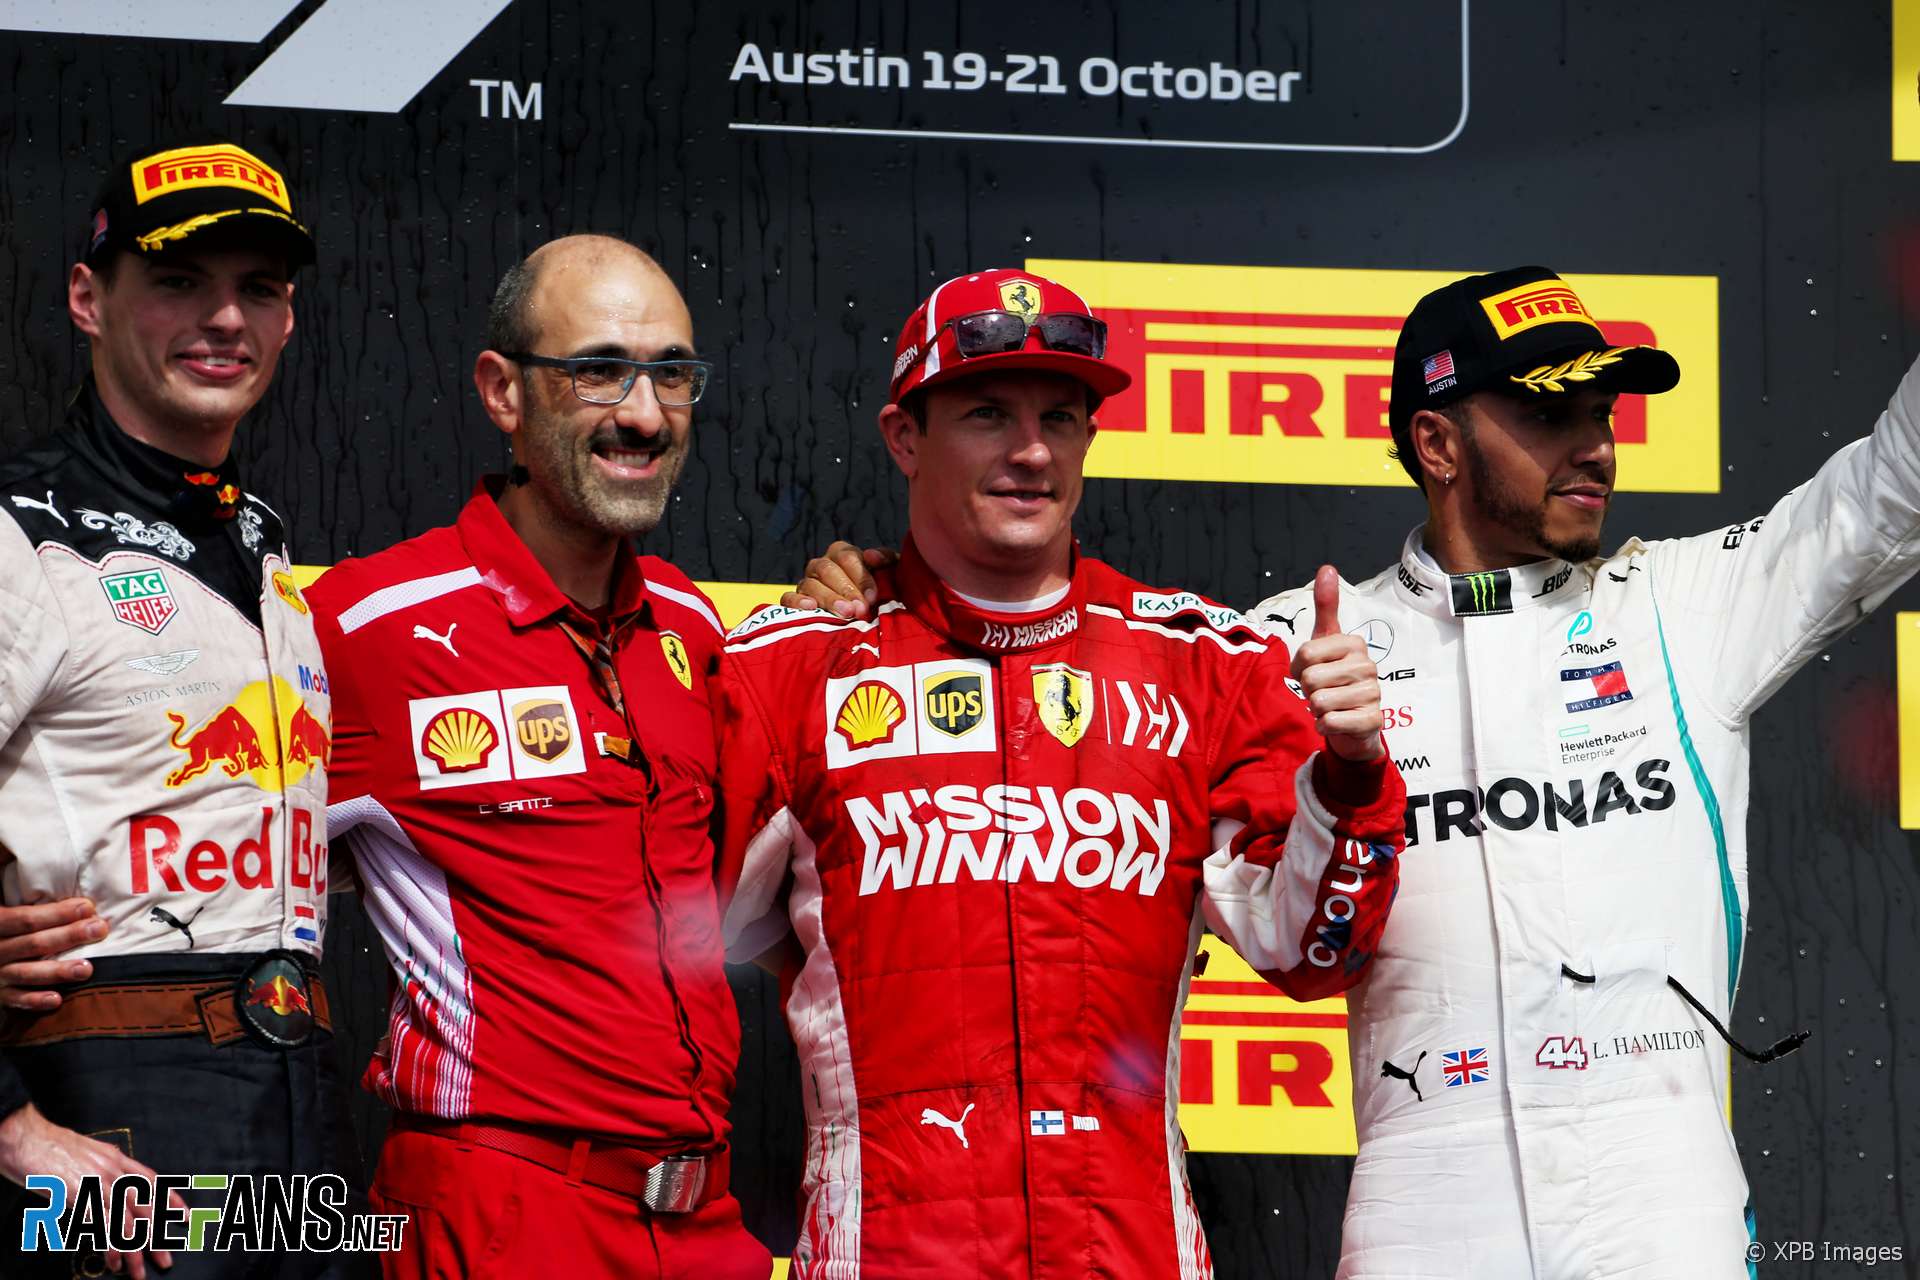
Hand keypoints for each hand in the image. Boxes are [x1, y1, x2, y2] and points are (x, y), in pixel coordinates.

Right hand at [0, 899, 103, 1010]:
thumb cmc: (14, 932)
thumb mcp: (16, 918)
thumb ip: (37, 912)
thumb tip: (84, 905)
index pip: (26, 919)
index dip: (57, 914)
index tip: (88, 908)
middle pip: (34, 944)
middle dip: (69, 936)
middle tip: (99, 930)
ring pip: (27, 973)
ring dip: (58, 971)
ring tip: (86, 969)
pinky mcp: (0, 995)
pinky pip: (16, 999)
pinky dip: (35, 1000)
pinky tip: (57, 999)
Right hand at [0, 1105, 181, 1277]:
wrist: (26, 1137)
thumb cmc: (48, 1147)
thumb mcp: (85, 1155)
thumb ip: (100, 1170)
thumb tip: (107, 1188)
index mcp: (116, 1159)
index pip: (152, 1181)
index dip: (170, 1200)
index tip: (184, 1216)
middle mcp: (114, 1171)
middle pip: (145, 1208)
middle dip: (158, 1236)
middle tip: (166, 1259)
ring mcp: (100, 1184)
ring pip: (128, 1223)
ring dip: (135, 1251)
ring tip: (139, 1272)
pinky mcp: (82, 1196)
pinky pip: (104, 1226)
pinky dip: (112, 1246)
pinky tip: (114, 1262)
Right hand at [780, 542, 896, 619]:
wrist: (868, 617)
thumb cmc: (880, 593)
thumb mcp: (890, 574)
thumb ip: (886, 560)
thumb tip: (871, 556)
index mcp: (842, 554)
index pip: (848, 556)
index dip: (861, 576)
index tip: (873, 597)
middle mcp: (822, 565)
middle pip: (828, 569)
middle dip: (846, 589)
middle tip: (860, 609)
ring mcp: (806, 582)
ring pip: (810, 584)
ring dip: (829, 599)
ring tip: (845, 614)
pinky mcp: (794, 601)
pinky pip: (788, 598)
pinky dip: (797, 602)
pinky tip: (811, 608)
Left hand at [1289, 566, 1384, 762]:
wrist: (1353, 722)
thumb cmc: (1334, 678)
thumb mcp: (1326, 640)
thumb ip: (1326, 607)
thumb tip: (1327, 568)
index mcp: (1355, 644)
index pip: (1305, 654)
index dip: (1299, 668)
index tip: (1311, 671)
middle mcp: (1368, 666)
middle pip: (1310, 679)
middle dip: (1307, 691)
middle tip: (1321, 691)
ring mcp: (1373, 694)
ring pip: (1319, 702)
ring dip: (1316, 709)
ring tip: (1330, 706)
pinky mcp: (1373, 721)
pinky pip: (1332, 723)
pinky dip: (1325, 726)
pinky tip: (1335, 722)